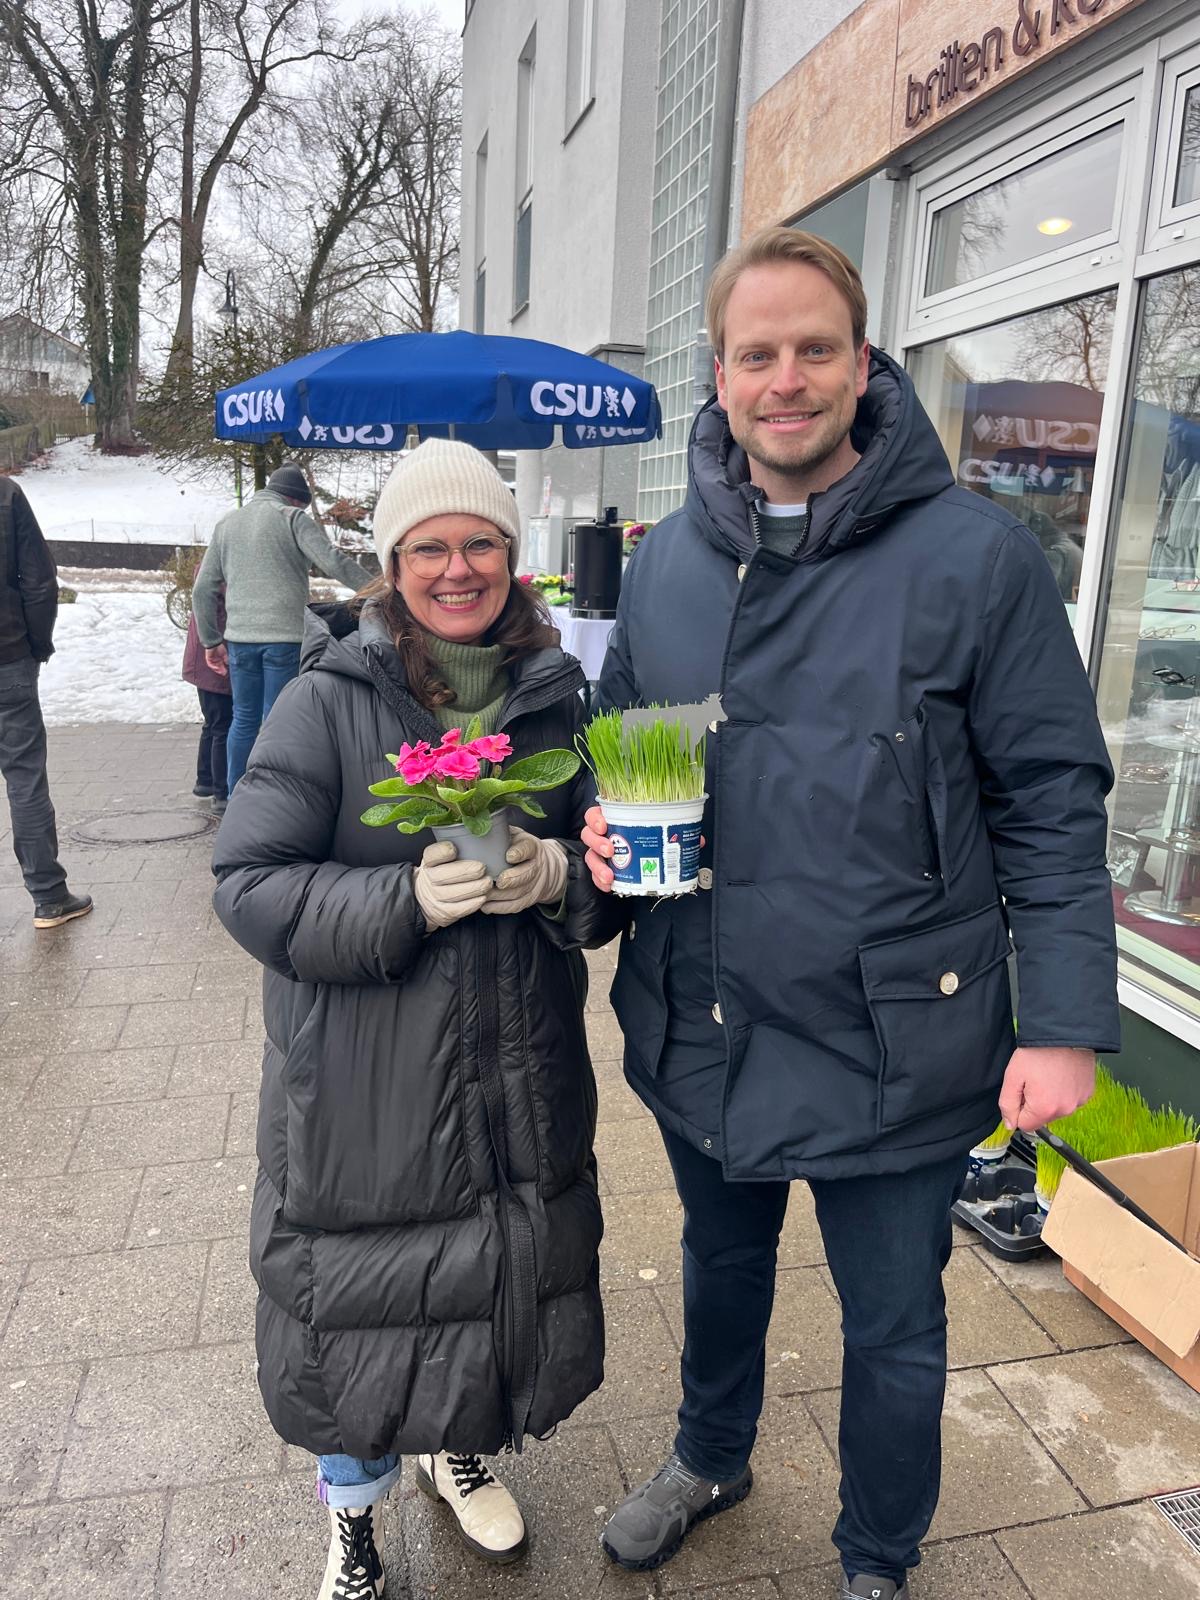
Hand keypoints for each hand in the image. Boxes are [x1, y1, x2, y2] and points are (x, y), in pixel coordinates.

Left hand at [205, 643, 228, 675]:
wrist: (214, 643)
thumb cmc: (219, 647)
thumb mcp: (225, 654)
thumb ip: (226, 659)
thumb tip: (227, 664)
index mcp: (219, 659)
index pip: (221, 666)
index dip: (223, 669)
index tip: (226, 672)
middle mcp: (215, 660)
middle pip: (218, 667)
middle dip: (221, 671)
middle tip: (224, 674)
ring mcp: (211, 660)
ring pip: (214, 667)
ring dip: (217, 670)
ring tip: (220, 672)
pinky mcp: (208, 659)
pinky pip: (210, 665)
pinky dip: (213, 667)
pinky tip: (217, 668)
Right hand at [414, 840, 489, 930]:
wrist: (427, 897)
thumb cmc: (444, 871)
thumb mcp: (444, 857)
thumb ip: (458, 847)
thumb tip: (481, 834)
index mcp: (429, 861)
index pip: (432, 854)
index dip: (442, 851)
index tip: (453, 848)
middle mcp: (428, 879)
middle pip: (444, 875)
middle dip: (466, 871)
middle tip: (482, 868)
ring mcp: (434, 897)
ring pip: (453, 893)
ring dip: (473, 888)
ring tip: (487, 883)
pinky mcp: (442, 912)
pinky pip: (457, 909)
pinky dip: (471, 904)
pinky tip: (482, 898)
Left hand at [482, 826, 567, 914]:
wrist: (548, 867)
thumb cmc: (522, 848)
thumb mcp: (517, 836)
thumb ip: (503, 832)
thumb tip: (477, 822)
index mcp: (532, 847)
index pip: (528, 849)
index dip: (520, 852)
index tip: (509, 856)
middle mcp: (536, 867)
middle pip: (526, 874)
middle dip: (512, 879)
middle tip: (498, 881)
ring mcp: (534, 885)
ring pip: (519, 893)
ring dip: (501, 896)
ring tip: (483, 893)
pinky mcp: (529, 899)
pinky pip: (515, 906)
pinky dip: (500, 908)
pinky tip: (485, 906)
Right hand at [583, 804, 705, 891]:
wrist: (644, 862)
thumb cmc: (648, 840)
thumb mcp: (661, 835)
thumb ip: (677, 835)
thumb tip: (697, 840)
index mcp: (613, 820)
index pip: (595, 814)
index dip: (595, 818)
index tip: (604, 825)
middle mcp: (603, 836)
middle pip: (588, 834)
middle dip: (597, 842)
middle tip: (610, 850)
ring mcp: (600, 854)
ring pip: (590, 856)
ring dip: (598, 865)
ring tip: (610, 874)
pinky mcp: (601, 870)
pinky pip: (594, 876)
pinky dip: (600, 881)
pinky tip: (609, 885)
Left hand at [998, 1046, 1095, 1131]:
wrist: (1065, 1033)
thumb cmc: (1038, 1051)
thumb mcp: (1013, 1076)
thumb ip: (1008, 1104)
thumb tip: (1010, 1124)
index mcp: (1044, 1109)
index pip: (1025, 1125)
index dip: (1019, 1108)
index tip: (1021, 1090)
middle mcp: (1065, 1110)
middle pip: (1042, 1117)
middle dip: (1035, 1103)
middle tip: (1035, 1079)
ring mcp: (1079, 1102)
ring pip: (1057, 1109)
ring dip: (1050, 1098)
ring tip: (1049, 1074)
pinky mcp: (1088, 1093)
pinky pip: (1071, 1099)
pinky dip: (1064, 1091)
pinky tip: (1061, 1074)